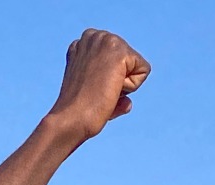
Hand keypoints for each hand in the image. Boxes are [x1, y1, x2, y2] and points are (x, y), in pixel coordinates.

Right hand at [46, 29, 150, 143]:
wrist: (71, 118)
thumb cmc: (78, 112)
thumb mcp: (89, 90)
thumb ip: (107, 87)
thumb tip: (128, 104)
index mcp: (83, 42)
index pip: (118, 59)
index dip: (109, 79)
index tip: (90, 88)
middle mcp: (94, 36)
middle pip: (129, 60)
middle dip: (119, 80)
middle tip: (97, 91)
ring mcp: (106, 41)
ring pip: (136, 65)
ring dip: (125, 84)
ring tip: (103, 90)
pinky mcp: (119, 51)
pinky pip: (143, 71)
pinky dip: (131, 87)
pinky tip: (110, 89)